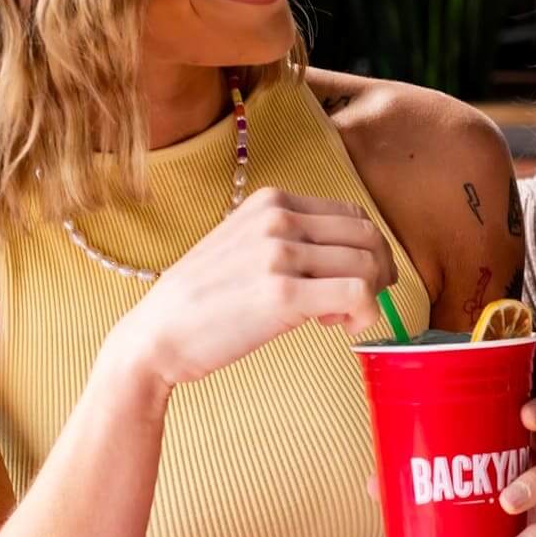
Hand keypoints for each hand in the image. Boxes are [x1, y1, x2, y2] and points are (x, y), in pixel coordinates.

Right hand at [108, 188, 395, 390]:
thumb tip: (355, 257)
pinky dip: (366, 314)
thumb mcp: (246, 245)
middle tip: (360, 302)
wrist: (156, 335)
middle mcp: (278, 219)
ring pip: (368, 267)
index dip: (368, 250)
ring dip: (369, 297)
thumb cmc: (206, 298)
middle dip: (379, 273)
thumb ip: (294, 239)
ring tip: (338, 318)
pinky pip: (359, 295)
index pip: (353, 215)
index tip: (354, 279)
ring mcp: (279, 255)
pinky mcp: (282, 295)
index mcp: (271, 201)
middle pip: (369, 238)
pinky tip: (341, 326)